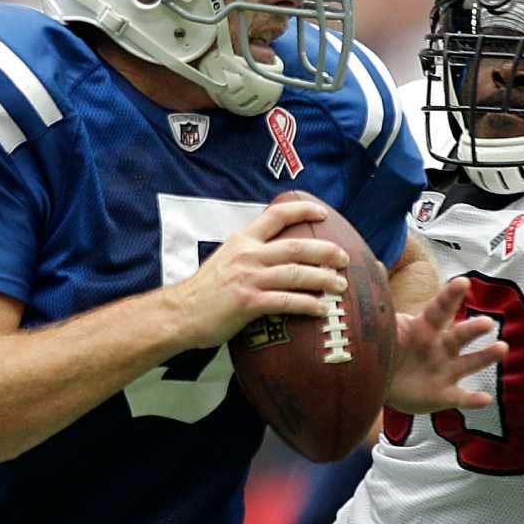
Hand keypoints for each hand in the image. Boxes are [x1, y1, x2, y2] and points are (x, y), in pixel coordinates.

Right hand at [170, 200, 349, 348]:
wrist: (179, 313)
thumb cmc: (204, 291)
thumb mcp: (225, 258)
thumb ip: (249, 253)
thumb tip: (276, 254)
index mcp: (242, 240)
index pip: (276, 215)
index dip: (302, 210)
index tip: (322, 212)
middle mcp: (248, 254)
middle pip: (296, 246)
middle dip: (326, 251)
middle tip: (345, 257)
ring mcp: (249, 278)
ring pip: (296, 274)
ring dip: (324, 279)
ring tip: (340, 285)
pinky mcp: (249, 302)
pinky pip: (287, 301)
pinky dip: (308, 304)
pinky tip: (321, 309)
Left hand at [386, 277, 507, 413]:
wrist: (382, 383)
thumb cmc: (388, 348)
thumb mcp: (384, 326)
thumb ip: (383, 302)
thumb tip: (378, 266)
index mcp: (425, 328)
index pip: (440, 309)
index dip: (451, 296)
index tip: (463, 282)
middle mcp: (441, 347)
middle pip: (459, 335)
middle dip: (473, 329)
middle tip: (487, 322)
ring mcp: (445, 371)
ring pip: (469, 363)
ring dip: (485, 356)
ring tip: (502, 348)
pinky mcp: (444, 395)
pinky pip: (461, 398)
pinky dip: (473, 399)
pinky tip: (486, 398)